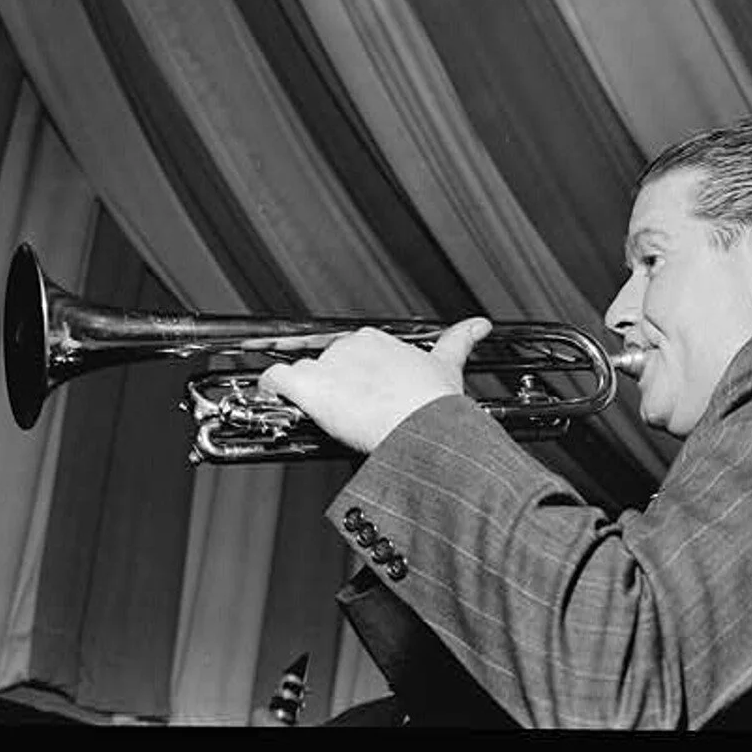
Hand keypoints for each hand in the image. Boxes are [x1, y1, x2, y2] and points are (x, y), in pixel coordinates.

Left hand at [258, 317, 492, 453]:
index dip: (352, 377)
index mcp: (377, 340)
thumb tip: (481, 324)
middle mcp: (350, 346)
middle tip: (345, 413)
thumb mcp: (450, 365)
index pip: (351, 353)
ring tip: (317, 416)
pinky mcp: (308, 385)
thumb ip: (461, 339)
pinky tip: (272, 400)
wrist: (424, 427)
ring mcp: (327, 365)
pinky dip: (269, 389)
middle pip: (324, 364)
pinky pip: (275, 379)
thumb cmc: (435, 404)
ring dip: (306, 393)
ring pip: (303, 373)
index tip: (358, 394)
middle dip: (331, 386)